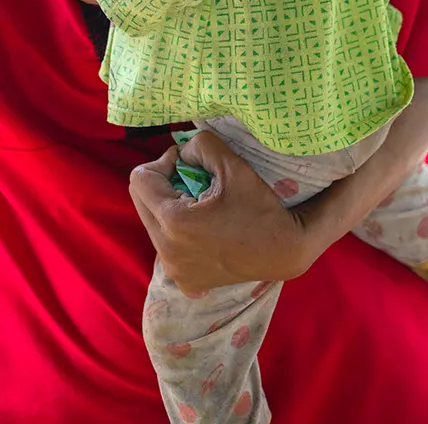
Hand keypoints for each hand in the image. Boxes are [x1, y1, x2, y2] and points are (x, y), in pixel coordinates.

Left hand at [128, 130, 318, 293]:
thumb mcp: (231, 163)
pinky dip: (178, 233)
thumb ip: (198, 146)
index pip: (140, 179)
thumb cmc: (260, 204)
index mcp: (174, 222)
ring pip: (152, 224)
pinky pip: (166, 247)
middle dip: (162, 184)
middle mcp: (167, 252)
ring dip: (170, 207)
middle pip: (141, 201)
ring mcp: (175, 271)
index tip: (189, 164)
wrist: (287, 250)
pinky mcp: (185, 282)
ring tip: (202, 204)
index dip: (163, 163)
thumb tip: (179, 154)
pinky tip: (205, 228)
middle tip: (194, 180)